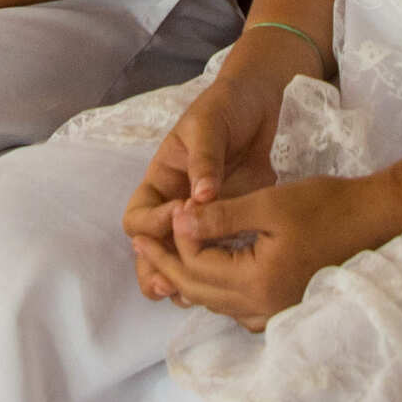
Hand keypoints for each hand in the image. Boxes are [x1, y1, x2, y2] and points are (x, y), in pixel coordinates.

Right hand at [124, 54, 294, 300]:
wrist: (262, 104)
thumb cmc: (224, 107)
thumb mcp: (207, 125)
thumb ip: (204, 159)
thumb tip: (201, 196)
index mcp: (160, 183)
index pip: (139, 217)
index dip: (152, 224)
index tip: (178, 213)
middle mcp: (175, 208)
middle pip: (151, 250)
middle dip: (153, 268)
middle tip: (169, 282)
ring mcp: (202, 222)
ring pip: (179, 262)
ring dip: (179, 281)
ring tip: (187, 297)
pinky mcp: (231, 228)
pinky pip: (215, 259)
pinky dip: (212, 276)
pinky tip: (222, 290)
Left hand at [154, 172, 401, 326]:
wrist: (376, 220)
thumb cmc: (326, 204)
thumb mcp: (269, 203)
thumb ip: (220, 216)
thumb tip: (178, 220)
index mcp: (257, 282)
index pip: (197, 266)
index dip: (176, 240)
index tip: (165, 215)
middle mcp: (263, 307)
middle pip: (200, 291)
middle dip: (169, 266)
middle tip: (141, 245)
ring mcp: (275, 313)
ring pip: (216, 302)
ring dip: (189, 279)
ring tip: (166, 255)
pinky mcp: (285, 308)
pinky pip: (238, 307)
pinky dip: (216, 289)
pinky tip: (208, 270)